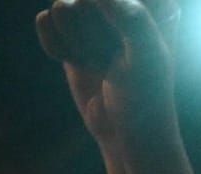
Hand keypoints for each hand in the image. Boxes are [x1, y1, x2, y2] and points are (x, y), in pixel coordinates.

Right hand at [36, 0, 178, 147]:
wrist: (124, 133)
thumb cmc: (144, 97)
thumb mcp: (147, 57)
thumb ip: (132, 19)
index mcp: (155, 3)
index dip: (108, 21)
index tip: (121, 48)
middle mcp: (123, 3)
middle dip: (90, 33)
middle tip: (110, 59)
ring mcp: (95, 15)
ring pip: (62, 6)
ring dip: (74, 41)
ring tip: (96, 61)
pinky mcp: (71, 32)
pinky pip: (45, 20)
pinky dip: (56, 46)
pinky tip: (77, 63)